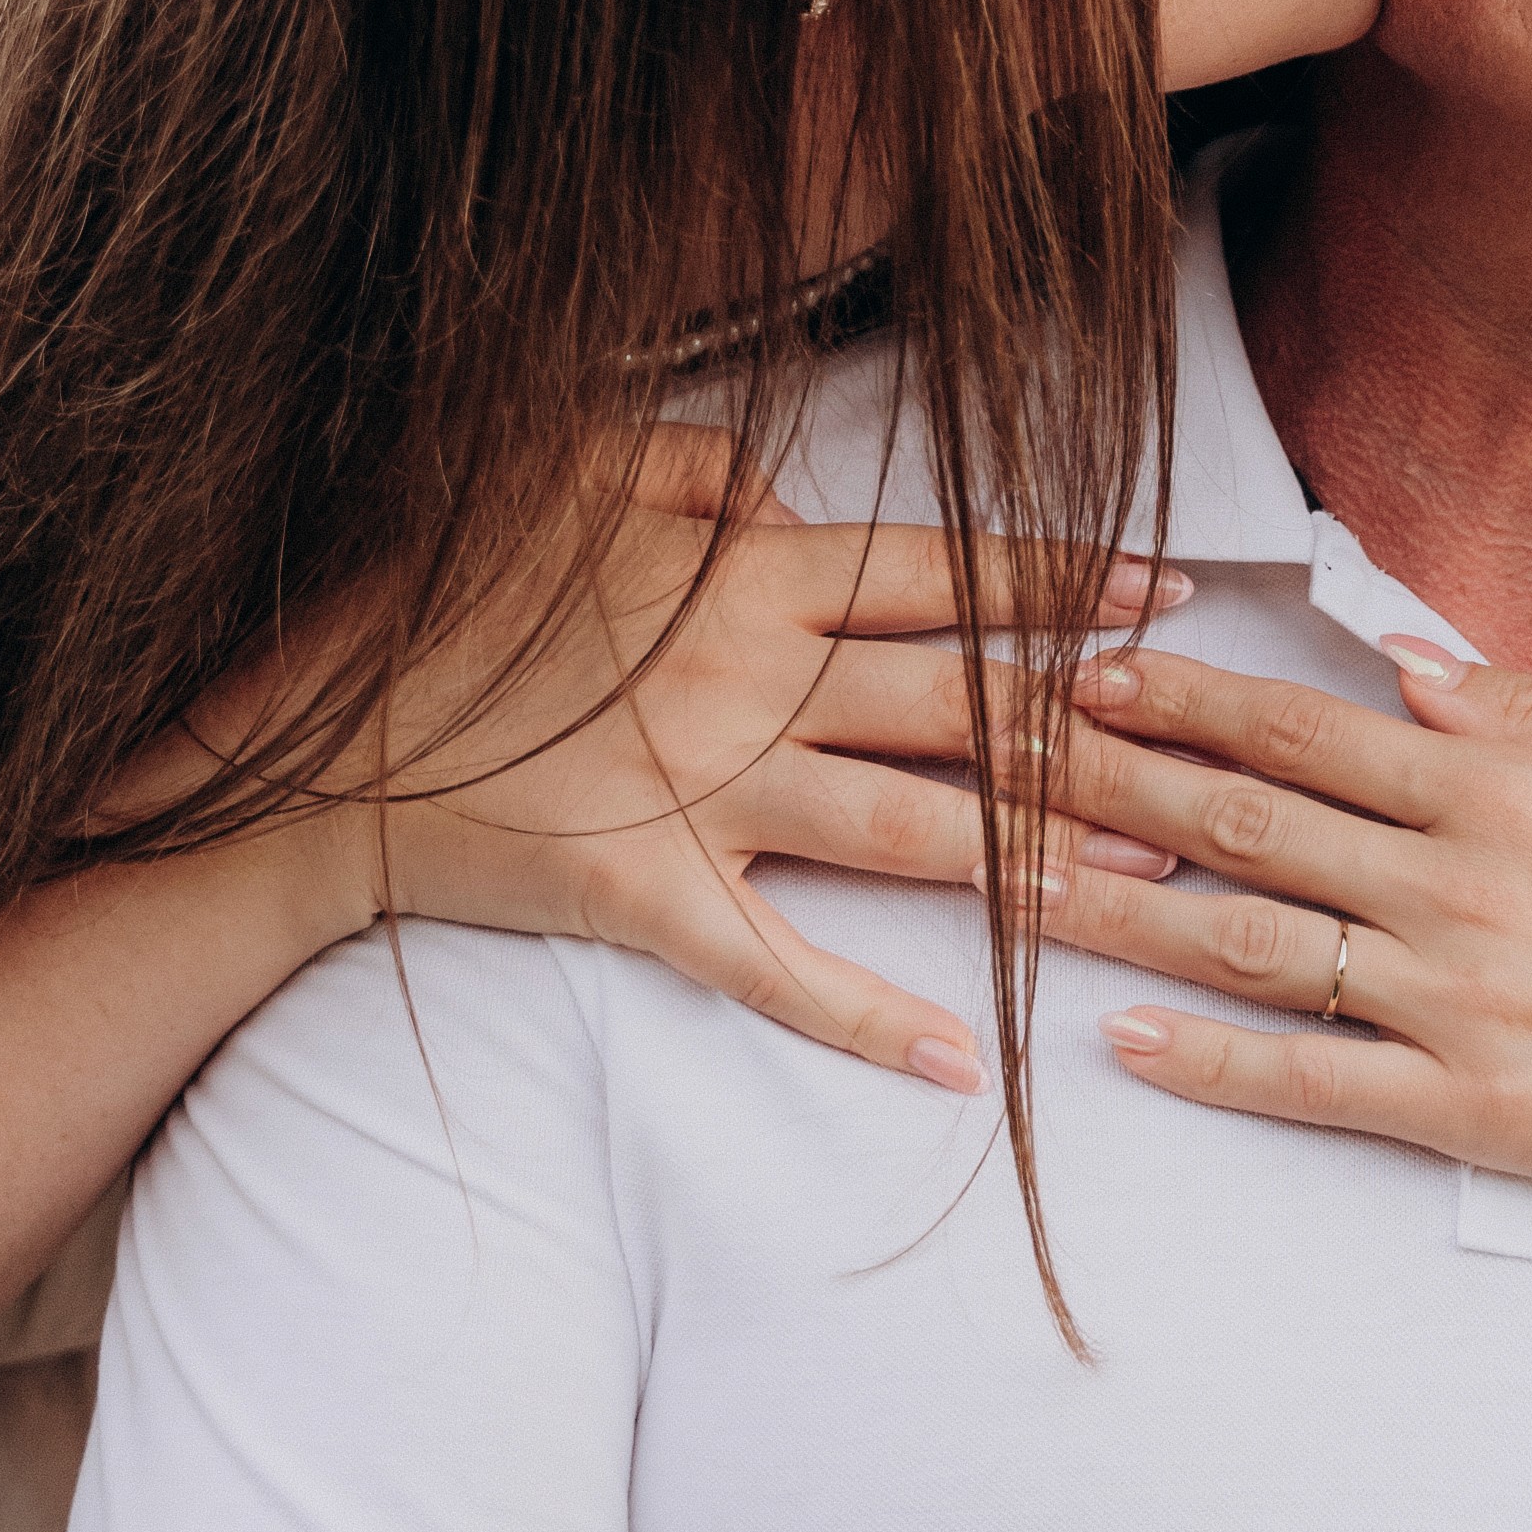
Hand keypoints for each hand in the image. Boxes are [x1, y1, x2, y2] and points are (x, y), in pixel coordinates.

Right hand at [183, 438, 1191, 1090]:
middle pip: (960, 705)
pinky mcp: (648, 898)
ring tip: (1147, 897)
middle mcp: (746, 677)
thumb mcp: (563, 470)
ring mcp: (702, 793)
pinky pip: (776, 967)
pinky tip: (958, 1066)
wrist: (312, 737)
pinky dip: (865, 1020)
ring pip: (908, 831)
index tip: (1170, 593)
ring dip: (1034, 869)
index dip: (1063, 580)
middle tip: (1220, 772)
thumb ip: (693, 465)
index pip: (942, 573)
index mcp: (743, 572)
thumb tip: (784, 474)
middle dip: (1099, 740)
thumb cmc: (443, 590)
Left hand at [1040, 646, 1531, 1222]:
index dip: (1183, 701)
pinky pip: (1309, 1085)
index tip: (1083, 676)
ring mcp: (1455, 1006)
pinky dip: (1207, 1064)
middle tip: (993, 761)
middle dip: (1106, 786)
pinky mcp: (1469, 1113)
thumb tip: (1411, 668)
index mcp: (1509, 790)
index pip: (1305, 734)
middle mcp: (1460, 888)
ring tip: (1009, 887)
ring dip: (1117, 911)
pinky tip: (1121, 1043)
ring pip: (1248, 945)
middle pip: (1245, 825)